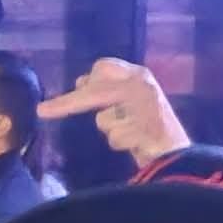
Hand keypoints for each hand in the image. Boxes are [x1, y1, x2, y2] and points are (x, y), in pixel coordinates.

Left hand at [39, 58, 189, 167]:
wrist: (180, 156)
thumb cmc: (152, 131)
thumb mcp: (131, 104)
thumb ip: (109, 92)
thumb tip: (79, 82)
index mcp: (139, 75)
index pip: (104, 67)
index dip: (88, 79)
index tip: (72, 88)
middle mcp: (141, 85)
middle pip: (95, 92)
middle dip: (67, 103)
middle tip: (42, 111)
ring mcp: (144, 106)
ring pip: (105, 119)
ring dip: (112, 131)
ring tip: (133, 136)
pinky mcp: (145, 127)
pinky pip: (117, 137)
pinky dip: (123, 144)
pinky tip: (139, 145)